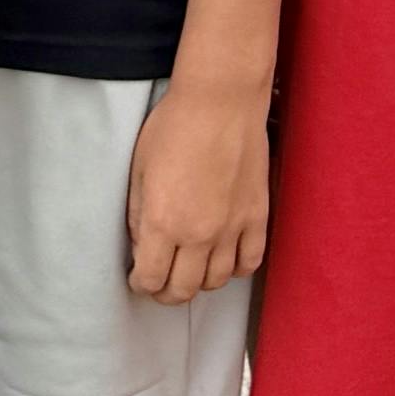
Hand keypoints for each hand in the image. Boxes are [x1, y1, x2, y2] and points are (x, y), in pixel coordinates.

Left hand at [125, 76, 269, 303]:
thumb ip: (137, 215)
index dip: (141, 284)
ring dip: (199, 283)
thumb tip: (142, 247)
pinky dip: (236, 269)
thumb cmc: (174, 127)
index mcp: (163, 221)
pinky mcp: (257, 216)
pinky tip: (224, 260)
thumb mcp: (139, 169)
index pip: (151, 279)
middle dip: (166, 294)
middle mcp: (199, 233)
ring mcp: (232, 227)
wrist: (220, 101)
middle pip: (183, 290)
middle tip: (160, 285)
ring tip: (190, 271)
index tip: (139, 279)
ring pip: (217, 281)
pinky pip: (250, 261)